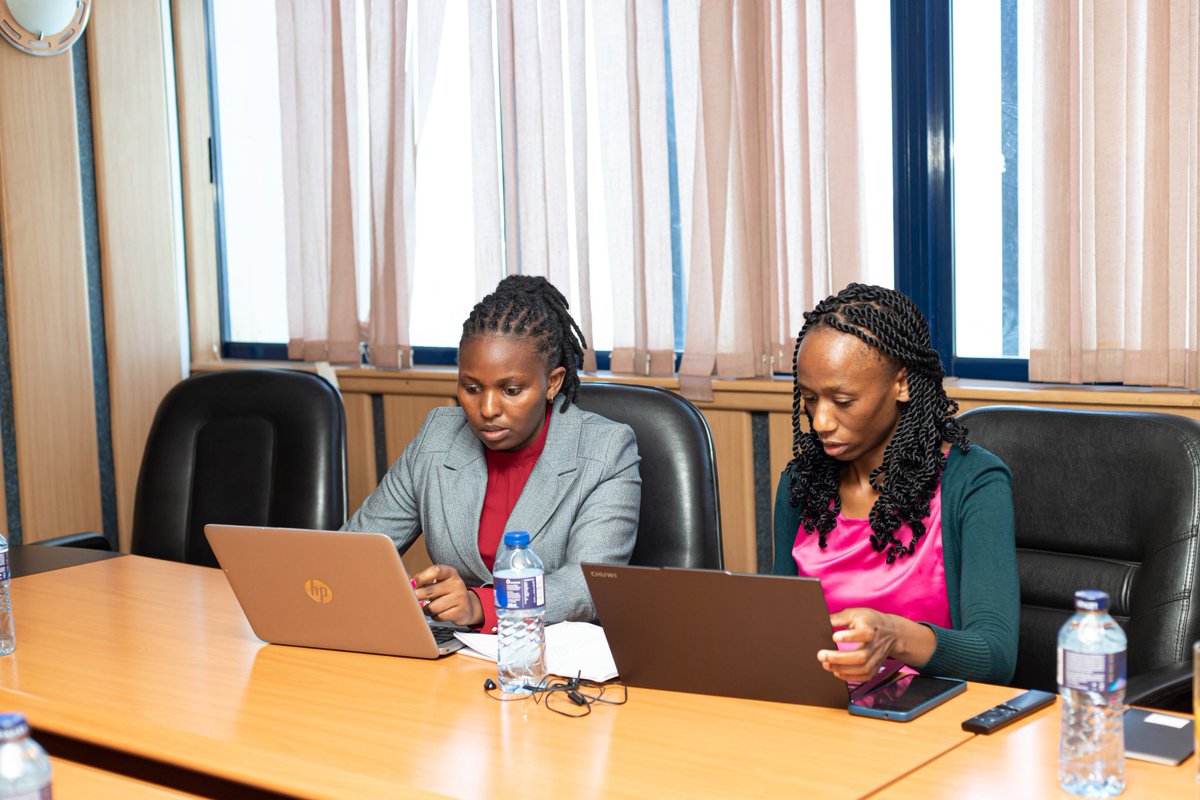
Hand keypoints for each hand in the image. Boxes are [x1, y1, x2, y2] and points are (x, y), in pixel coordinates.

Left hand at [411, 564, 483, 626]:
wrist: (467, 606)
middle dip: (418, 597)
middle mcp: (457, 583)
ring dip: (427, 609)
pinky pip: (439, 616)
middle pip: (430, 591)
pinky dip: (435, 616)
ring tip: (430, 607)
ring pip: (433, 607)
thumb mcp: (439, 582)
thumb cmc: (447, 593)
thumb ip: (424, 580)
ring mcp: (460, 598)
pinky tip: (439, 613)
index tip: (413, 584)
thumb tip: (407, 582)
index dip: (421, 578)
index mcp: (451, 573)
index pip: (435, 571)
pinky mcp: (460, 612)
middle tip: (415, 599)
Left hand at [817, 607, 937, 682]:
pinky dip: (850, 676)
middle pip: (861, 656)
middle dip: (839, 658)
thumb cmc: (870, 621)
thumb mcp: (855, 613)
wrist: (891, 632)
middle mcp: (875, 645)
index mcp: (870, 628)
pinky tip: (837, 672)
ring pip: (863, 668)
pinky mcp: (875, 666)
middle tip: (821, 655)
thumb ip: (839, 618)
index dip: (850, 637)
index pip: (864, 634)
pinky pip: (865, 676)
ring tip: (826, 664)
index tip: (834, 636)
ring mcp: (876, 657)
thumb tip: (822, 622)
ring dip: (842, 669)